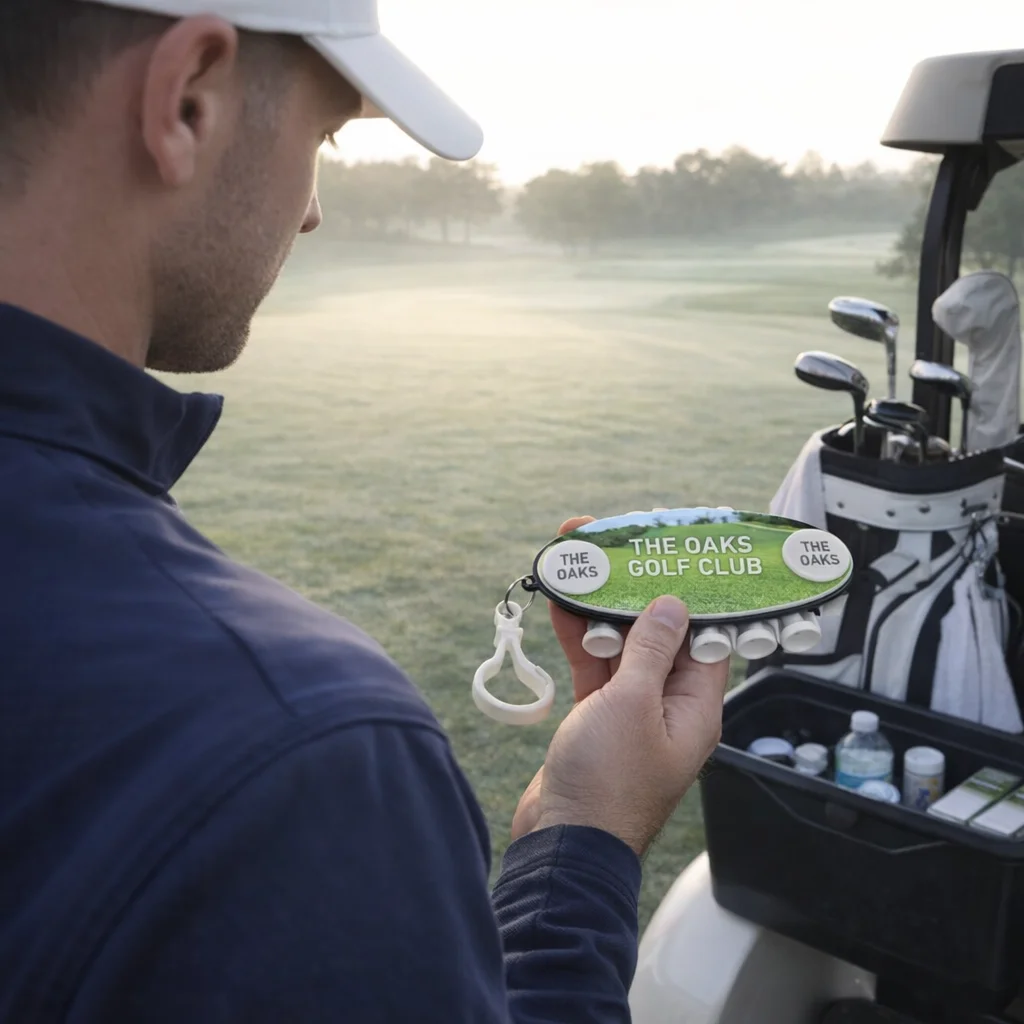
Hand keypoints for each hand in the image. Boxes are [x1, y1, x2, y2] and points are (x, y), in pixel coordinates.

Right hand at [511, 516, 729, 857]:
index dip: (690, 595)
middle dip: (636, 594)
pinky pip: (595, 668)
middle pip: (659, 636)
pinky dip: (580, 640)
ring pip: (622, 648)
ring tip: (581, 565)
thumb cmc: (606, 784)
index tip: (673, 557)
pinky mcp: (598, 718)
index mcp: (695, 706)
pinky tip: (563, 606)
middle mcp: (669, 705)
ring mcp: (631, 712)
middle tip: (616, 551)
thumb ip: (651, 651)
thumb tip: (672, 605)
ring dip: (601, 611)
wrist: (563, 843)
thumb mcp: (633, 704)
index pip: (703, 637)